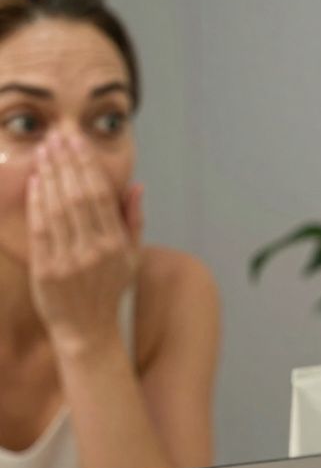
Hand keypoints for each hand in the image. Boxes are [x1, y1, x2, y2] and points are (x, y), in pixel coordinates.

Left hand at [27, 129, 143, 353]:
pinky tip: (36, 182)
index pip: (101, 195)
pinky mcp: (46, 270)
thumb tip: (137, 187)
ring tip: (45, 151)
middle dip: (67, 163)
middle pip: (78, 196)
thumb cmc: (109, 291)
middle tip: (58, 137)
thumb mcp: (131, 257)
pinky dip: (37, 203)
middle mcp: (94, 250)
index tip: (78, 143)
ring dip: (50, 175)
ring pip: (58, 208)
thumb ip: (133, 220)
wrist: (88, 330)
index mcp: (117, 245)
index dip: (88, 166)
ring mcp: (69, 260)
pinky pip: (41, 229)